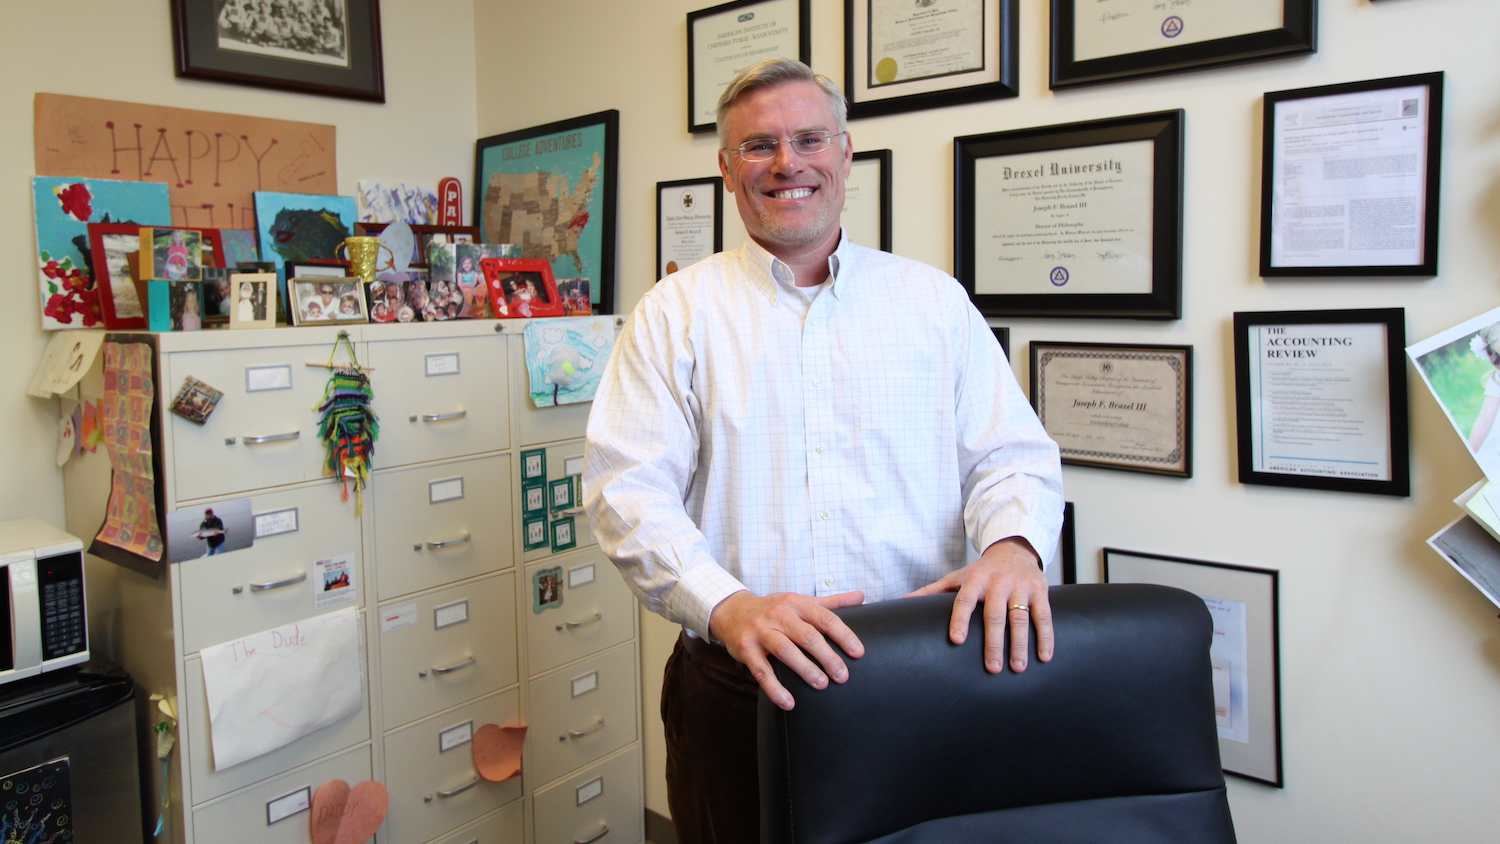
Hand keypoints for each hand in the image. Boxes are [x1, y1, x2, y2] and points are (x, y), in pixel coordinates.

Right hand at [708, 589, 865, 710]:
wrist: (732, 611)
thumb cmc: (774, 609)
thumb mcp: (801, 601)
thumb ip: (832, 602)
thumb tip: (861, 597)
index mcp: (796, 604)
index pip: (824, 618)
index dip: (843, 635)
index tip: (858, 653)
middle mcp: (779, 616)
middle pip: (807, 636)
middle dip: (827, 657)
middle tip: (842, 676)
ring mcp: (761, 632)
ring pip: (786, 651)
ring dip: (805, 669)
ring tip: (822, 685)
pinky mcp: (746, 650)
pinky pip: (762, 671)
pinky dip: (775, 689)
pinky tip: (789, 703)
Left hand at [907, 537, 1051, 673]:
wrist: (1014, 549)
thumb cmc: (981, 571)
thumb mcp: (956, 578)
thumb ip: (931, 592)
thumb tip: (901, 602)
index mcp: (974, 580)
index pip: (964, 601)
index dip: (959, 619)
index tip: (956, 640)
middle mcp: (997, 582)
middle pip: (995, 615)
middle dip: (994, 642)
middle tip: (992, 668)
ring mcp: (1020, 586)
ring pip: (1020, 618)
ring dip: (1020, 645)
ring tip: (1017, 668)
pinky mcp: (1040, 591)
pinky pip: (1044, 616)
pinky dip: (1046, 637)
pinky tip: (1044, 657)